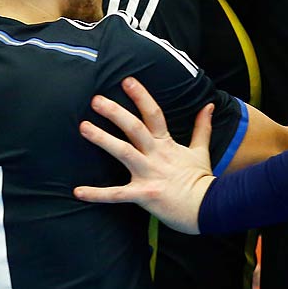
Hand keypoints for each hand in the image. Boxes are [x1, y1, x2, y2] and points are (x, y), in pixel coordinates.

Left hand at [74, 77, 215, 234]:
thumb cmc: (202, 180)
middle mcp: (156, 155)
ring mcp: (149, 174)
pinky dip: (96, 194)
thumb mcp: (201, 151)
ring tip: (83, 127)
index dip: (141, 96)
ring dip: (102, 139)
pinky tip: (77, 191)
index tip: (127, 81)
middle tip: (96, 99)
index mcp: (167, 144)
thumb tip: (209, 105)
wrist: (210, 207)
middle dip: (115, 112)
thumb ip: (202, 127)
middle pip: (134, 128)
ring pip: (123, 152)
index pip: (154, 114)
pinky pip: (116, 194)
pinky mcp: (143, 194)